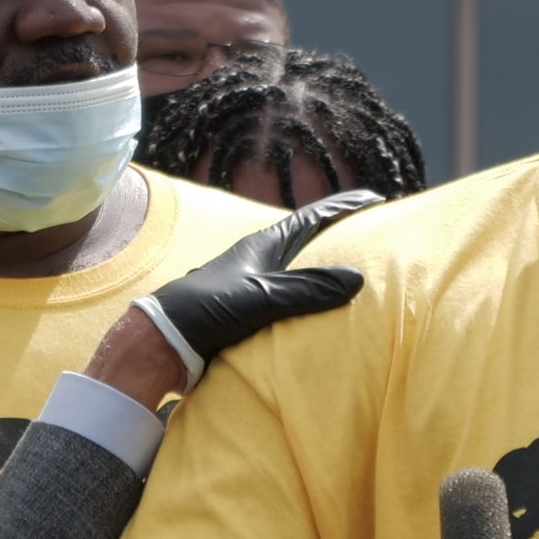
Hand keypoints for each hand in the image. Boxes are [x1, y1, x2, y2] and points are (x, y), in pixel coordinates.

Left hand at [146, 189, 381, 363]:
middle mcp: (261, 262)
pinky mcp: (249, 313)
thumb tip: (356, 279)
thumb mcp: (259, 296)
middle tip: (372, 232)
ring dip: (324, 269)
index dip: (342, 207)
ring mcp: (254, 286)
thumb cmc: (206, 309)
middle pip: (308, 242)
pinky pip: (290, 301)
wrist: (163, 340)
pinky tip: (323, 312)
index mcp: (263, 246)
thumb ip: (305, 289)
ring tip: (356, 271)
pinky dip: (311, 300)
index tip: (374, 198)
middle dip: (338, 235)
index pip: (311, 220)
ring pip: (299, 272)